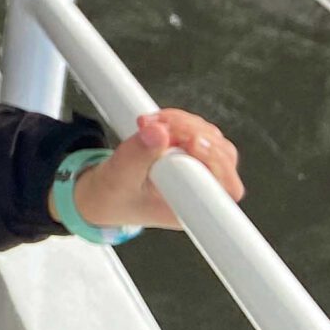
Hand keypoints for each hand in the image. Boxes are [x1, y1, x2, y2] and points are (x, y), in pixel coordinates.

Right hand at [69, 109, 241, 234]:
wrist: (104, 194)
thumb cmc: (114, 197)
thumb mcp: (119, 177)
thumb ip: (137, 154)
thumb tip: (159, 132)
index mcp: (190, 208)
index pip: (225, 187)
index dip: (215, 160)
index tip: (192, 143)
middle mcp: (199, 191)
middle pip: (221, 155)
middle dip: (190, 132)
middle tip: (159, 126)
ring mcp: (198, 171)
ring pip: (211, 138)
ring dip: (183, 124)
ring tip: (151, 124)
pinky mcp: (191, 154)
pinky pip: (199, 131)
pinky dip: (179, 121)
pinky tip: (157, 123)